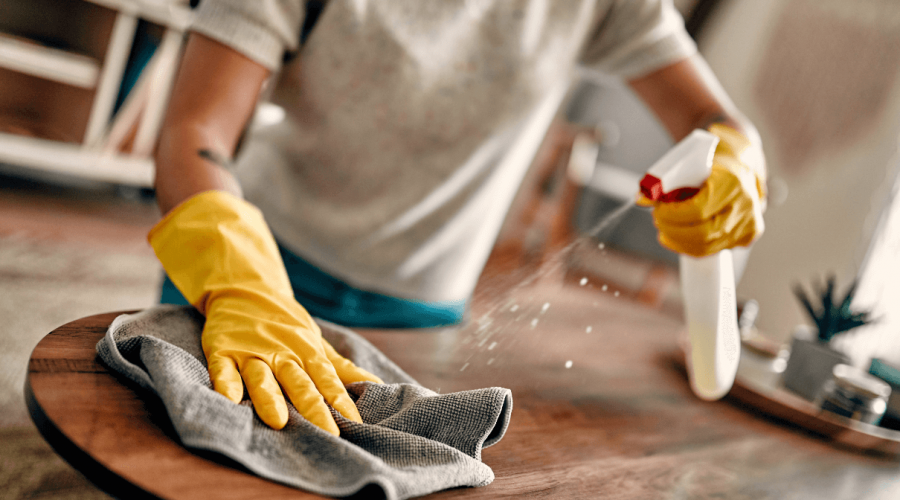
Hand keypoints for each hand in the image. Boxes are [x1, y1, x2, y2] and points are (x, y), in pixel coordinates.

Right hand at [149, 191, 381, 432]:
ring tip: (278, 421)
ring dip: (270, 398)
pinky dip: (226, 383)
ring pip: (262, 378)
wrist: (245, 289)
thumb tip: (378, 385)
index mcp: (306, 353)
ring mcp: (252, 352)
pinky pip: (224, 369)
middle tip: (328, 433)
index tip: (356, 424)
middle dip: (314, 409)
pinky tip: (229, 400)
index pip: (328, 380)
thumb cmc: (286, 325)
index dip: (342, 402)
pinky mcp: (223, 351)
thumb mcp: (316, 343)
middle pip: (299, 384)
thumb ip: (342, 368)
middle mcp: (282, 354)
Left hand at [639, 124, 765, 256]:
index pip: (698, 210)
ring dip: (678, 240)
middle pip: (702, 233)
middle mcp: (746, 205)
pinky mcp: (747, 236)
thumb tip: (640, 198)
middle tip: (657, 220)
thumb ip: (664, 181)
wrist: (742, 164)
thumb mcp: (689, 163)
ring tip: (664, 228)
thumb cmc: (712, 162)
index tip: (657, 209)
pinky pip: (713, 250)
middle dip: (672, 230)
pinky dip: (689, 247)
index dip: (672, 214)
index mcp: (732, 182)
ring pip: (707, 246)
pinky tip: (675, 238)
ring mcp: (749, 223)